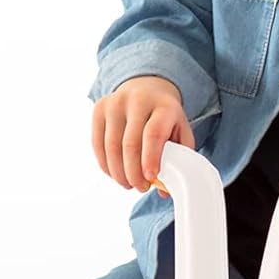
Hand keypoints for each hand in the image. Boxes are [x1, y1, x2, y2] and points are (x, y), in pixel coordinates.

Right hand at [91, 76, 193, 192]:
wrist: (146, 88)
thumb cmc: (164, 117)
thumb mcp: (180, 130)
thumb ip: (178, 158)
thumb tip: (163, 190)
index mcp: (163, 106)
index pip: (153, 134)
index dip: (150, 159)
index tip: (150, 178)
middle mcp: (138, 101)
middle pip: (130, 144)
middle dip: (133, 173)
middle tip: (140, 187)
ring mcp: (115, 103)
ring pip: (111, 146)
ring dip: (118, 172)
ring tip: (128, 184)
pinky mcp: (99, 109)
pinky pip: (98, 143)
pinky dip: (105, 164)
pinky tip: (115, 173)